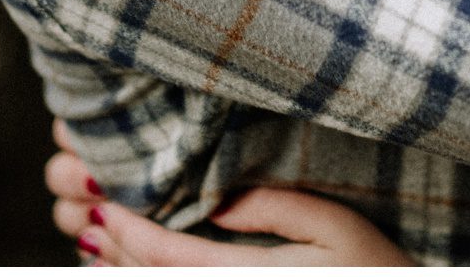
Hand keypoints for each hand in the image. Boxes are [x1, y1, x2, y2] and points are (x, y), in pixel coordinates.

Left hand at [46, 120, 413, 266]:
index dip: (131, 233)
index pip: (172, 259)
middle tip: (91, 212)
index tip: (106, 206)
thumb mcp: (340, 229)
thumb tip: (219, 199)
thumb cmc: (378, 272)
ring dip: (125, 273)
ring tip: (103, 242)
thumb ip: (280, 210)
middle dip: (117, 251)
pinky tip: (136, 270)